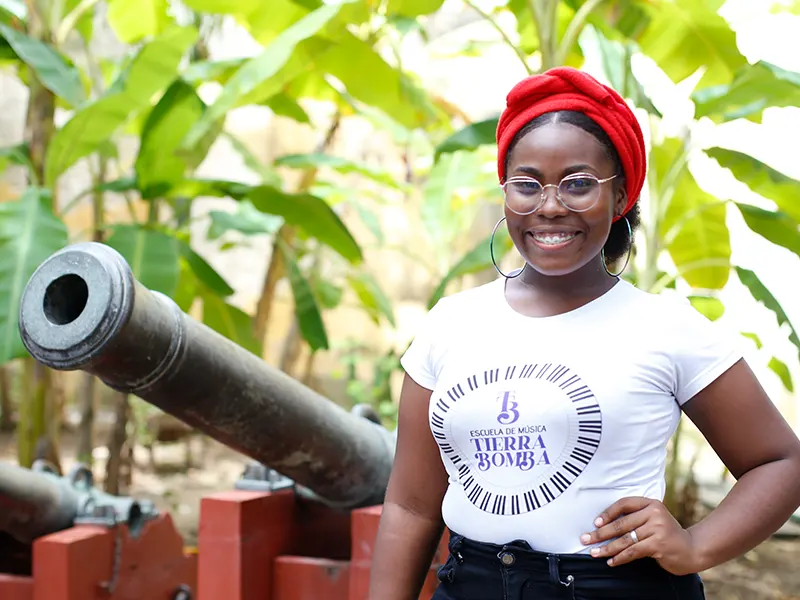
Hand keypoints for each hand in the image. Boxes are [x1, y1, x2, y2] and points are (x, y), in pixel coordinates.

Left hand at [579, 496, 700, 575]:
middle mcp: (654, 514)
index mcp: (651, 503)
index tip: (595, 523)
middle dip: (600, 533)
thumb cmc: (667, 534)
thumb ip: (636, 518)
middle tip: (585, 539)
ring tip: (594, 552)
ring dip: (607, 547)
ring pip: (625, 539)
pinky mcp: (658, 544)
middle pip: (621, 524)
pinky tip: (611, 561)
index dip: (608, 513)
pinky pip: (633, 551)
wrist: (692, 549)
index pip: (624, 504)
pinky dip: (620, 557)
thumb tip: (604, 525)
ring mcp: (657, 529)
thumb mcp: (654, 519)